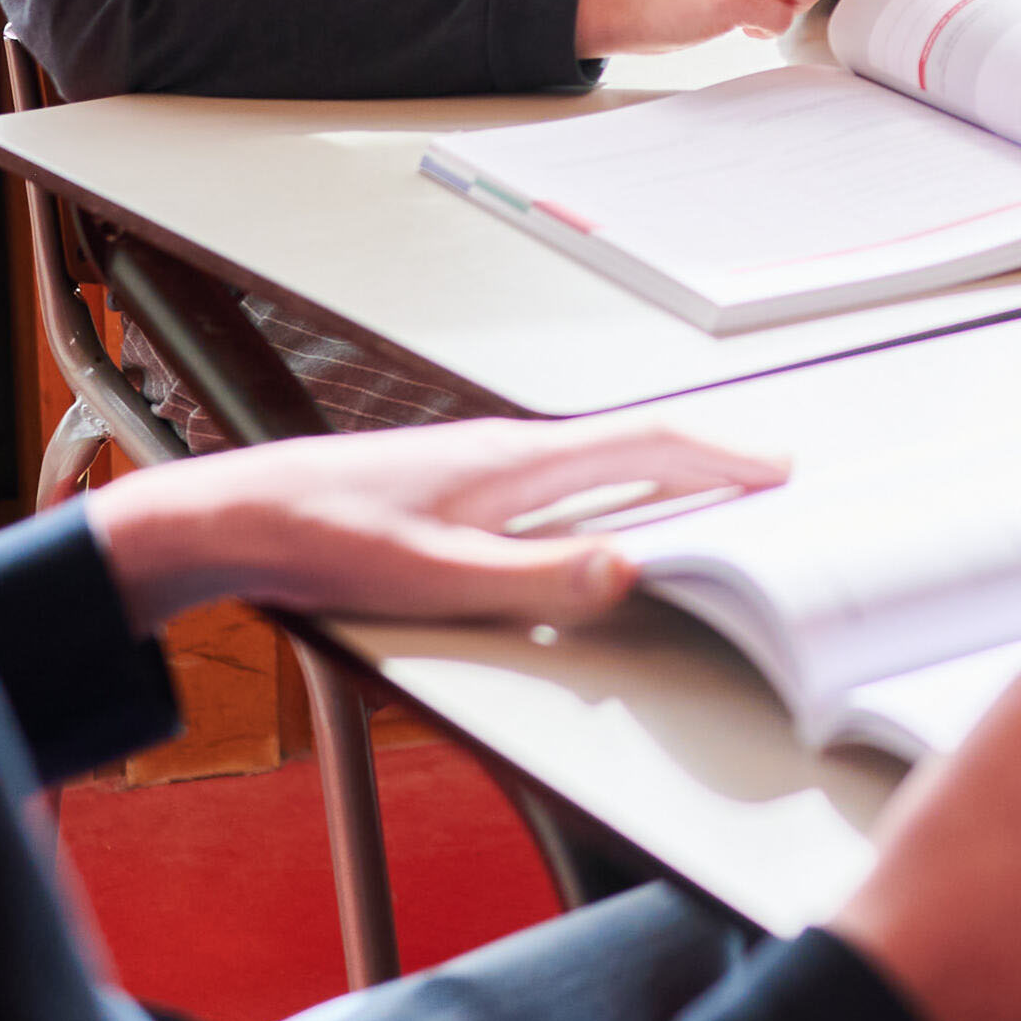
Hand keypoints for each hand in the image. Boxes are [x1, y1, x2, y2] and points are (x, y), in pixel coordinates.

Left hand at [84, 403, 788, 631]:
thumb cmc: (322, 537)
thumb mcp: (432, 575)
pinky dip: (617, 491)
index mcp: (519, 462)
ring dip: (668, 474)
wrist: (239, 517)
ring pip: (604, 461)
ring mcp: (488, 468)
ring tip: (716, 498)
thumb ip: (534, 577)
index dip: (723, 457)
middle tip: (774, 485)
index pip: (648, 443)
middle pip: (639, 446)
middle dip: (714, 461)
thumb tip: (629, 569)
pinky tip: (611, 520)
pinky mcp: (463, 490)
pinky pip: (568, 482)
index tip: (781, 473)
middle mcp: (512, 454)